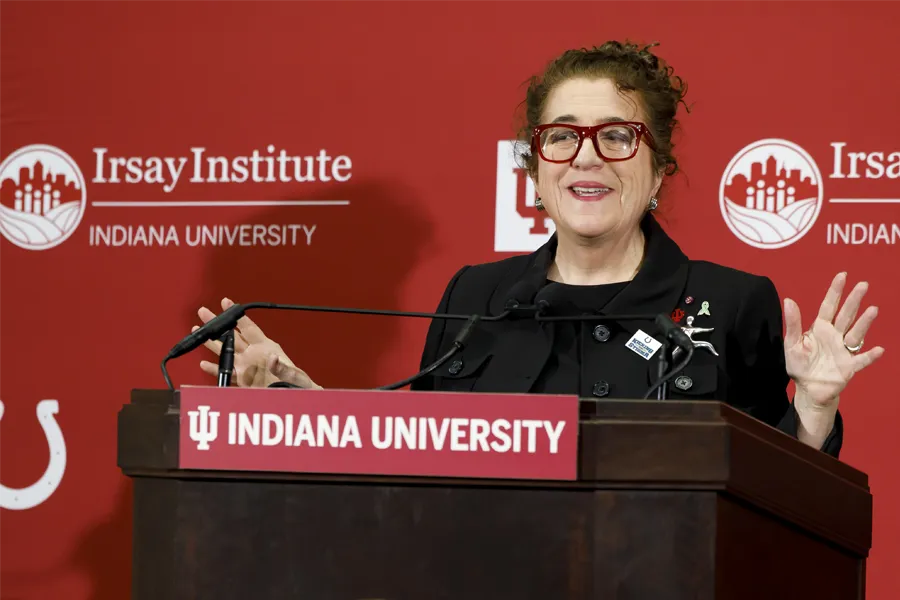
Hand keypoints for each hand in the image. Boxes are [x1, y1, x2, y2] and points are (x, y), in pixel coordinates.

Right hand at [194, 297, 321, 388]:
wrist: (296, 399)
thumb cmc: (300, 384)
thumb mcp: (293, 375)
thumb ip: (282, 367)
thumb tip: (273, 358)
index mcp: (266, 347)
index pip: (248, 327)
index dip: (237, 315)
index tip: (226, 302)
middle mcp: (253, 354)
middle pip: (231, 335)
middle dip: (217, 323)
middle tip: (203, 311)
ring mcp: (246, 366)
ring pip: (225, 352)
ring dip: (212, 342)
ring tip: (198, 331)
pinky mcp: (242, 380)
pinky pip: (225, 373)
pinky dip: (214, 369)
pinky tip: (204, 363)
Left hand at [783, 272, 884, 410]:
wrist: (808, 389)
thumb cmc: (800, 364)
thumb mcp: (791, 343)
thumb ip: (793, 323)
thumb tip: (788, 300)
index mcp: (820, 328)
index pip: (829, 306)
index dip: (835, 291)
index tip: (843, 275)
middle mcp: (835, 336)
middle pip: (846, 315)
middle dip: (854, 300)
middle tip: (863, 284)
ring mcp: (844, 351)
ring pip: (856, 334)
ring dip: (864, 323)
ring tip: (873, 309)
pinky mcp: (849, 367)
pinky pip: (861, 360)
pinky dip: (870, 356)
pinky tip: (879, 349)